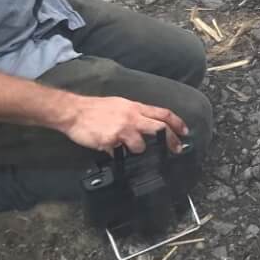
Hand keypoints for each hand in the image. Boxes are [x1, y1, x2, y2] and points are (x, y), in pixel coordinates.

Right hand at [60, 95, 187, 154]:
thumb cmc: (95, 108)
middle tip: (177, 148)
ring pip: (142, 145)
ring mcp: (122, 129)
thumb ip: (133, 115)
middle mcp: (132, 117)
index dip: (177, 123)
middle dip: (172, 140)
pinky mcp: (111, 140)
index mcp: (135, 107)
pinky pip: (120, 153)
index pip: (163, 113)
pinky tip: (113, 152)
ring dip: (139, 150)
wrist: (74, 111)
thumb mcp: (119, 105)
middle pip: (159, 128)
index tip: (185, 132)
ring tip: (130, 150)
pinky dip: (119, 155)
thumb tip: (143, 127)